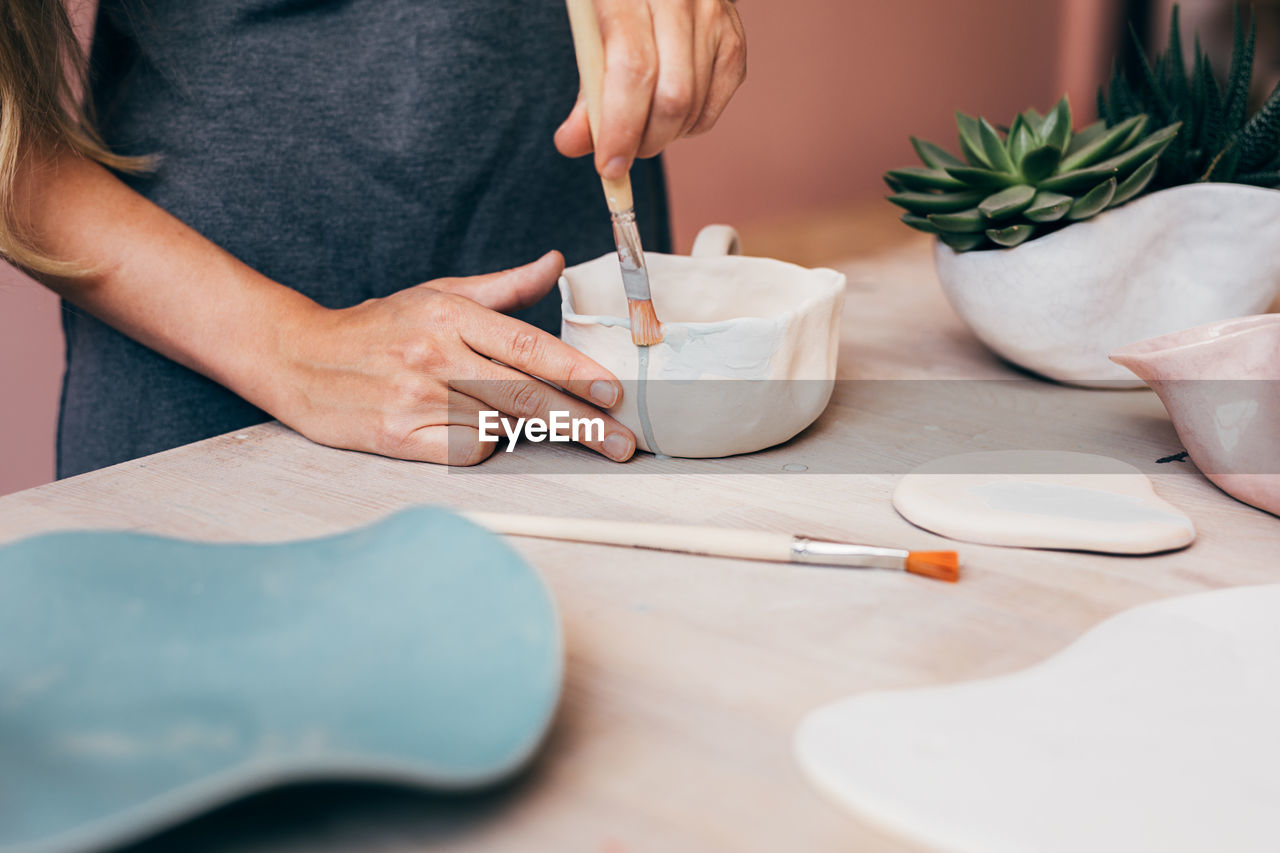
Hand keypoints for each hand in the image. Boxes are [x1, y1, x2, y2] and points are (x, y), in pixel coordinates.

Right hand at [271, 251, 635, 465]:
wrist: (297, 358)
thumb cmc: (378, 327)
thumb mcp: (437, 293)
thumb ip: (503, 288)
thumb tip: (556, 262)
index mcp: (450, 315)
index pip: (529, 346)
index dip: (578, 373)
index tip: (616, 394)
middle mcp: (434, 355)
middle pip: (525, 395)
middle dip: (584, 422)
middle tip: (625, 444)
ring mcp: (413, 398)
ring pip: (499, 427)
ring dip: (540, 437)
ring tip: (582, 444)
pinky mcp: (396, 437)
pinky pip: (462, 452)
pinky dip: (485, 450)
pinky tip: (492, 441)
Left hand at [555, 0, 745, 179]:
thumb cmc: (617, 8)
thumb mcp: (588, 35)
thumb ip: (584, 91)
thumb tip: (573, 145)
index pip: (634, 71)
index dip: (621, 128)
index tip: (608, 166)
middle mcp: (681, 0)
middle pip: (672, 99)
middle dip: (644, 142)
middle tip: (621, 152)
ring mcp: (714, 19)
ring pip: (692, 109)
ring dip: (661, 136)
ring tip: (639, 123)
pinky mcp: (734, 43)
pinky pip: (710, 111)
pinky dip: (684, 127)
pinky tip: (665, 112)